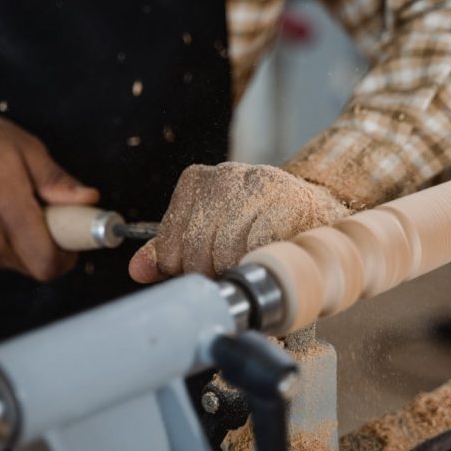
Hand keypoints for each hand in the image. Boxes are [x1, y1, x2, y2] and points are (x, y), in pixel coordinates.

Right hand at [0, 101, 98, 280]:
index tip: (71, 241)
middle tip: (44, 219)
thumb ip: (57, 181)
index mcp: (6, 205)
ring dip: (23, 246)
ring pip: (12, 264)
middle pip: (33, 266)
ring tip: (12, 211)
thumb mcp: (25, 147)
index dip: (66, 258)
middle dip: (47, 248)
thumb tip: (88, 200)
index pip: (45, 261)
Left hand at [128, 162, 349, 282]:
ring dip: (238, 270)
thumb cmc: (254, 225)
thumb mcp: (207, 233)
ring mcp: (256, 186)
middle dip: (212, 273)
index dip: (185, 269)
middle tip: (228, 273)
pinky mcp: (286, 201)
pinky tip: (267, 256)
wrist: (313, 210)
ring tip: (249, 263)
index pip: (169, 245)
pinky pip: (259, 250)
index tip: (203, 271)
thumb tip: (137, 270)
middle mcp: (224, 177)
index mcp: (196, 182)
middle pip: (196, 249)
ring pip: (226, 252)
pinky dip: (262, 262)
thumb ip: (170, 251)